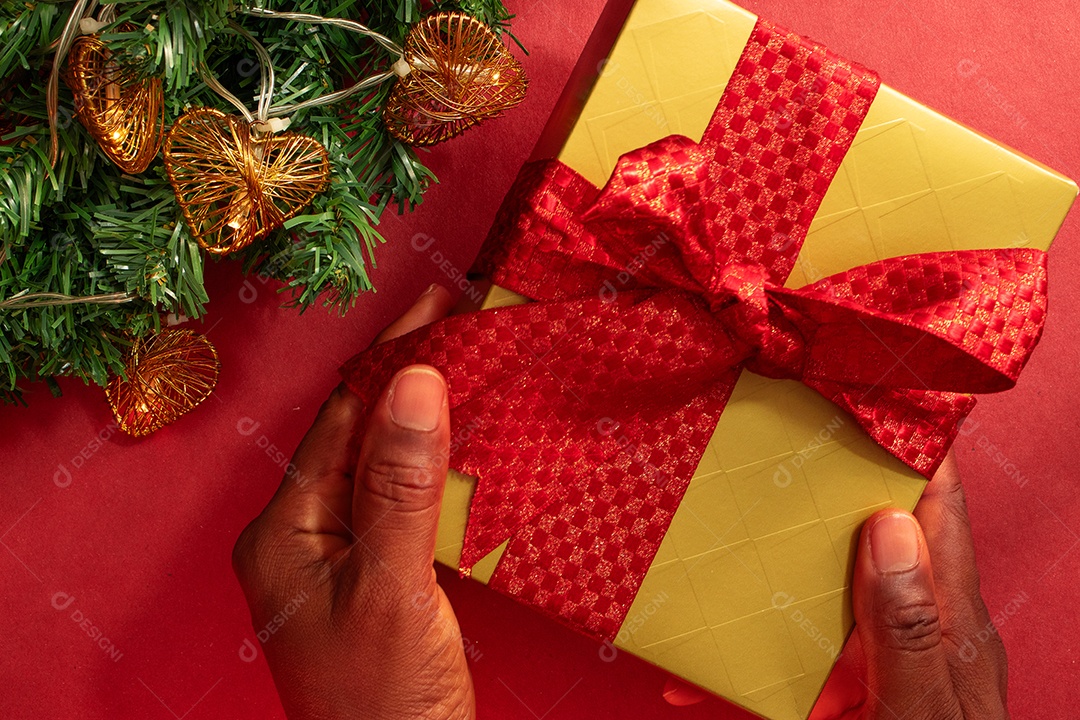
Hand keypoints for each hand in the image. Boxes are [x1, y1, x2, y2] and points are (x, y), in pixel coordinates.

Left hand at [232, 284, 475, 719]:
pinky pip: (398, 497)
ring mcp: (333, 556)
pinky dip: (433, 462)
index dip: (392, 355)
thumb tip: (416, 379)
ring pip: (381, 462)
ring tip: (474, 361)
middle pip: (357, 433)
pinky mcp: (370, 573)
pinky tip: (467, 438)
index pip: (341, 417)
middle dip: (409, 376)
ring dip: (425, 414)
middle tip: (467, 320)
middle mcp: (298, 535)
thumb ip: (400, 486)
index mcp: (282, 532)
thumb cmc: (385, 706)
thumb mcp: (393, 589)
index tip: (443, 304)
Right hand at [664, 453, 1009, 717]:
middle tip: (750, 449)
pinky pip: (786, 663)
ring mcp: (873, 660)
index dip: (907, 441)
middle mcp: (911, 624)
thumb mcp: (919, 712)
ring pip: (814, 593)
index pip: (934, 503)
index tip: (853, 389)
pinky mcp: (840, 695)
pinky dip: (739, 662)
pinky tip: (690, 671)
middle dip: (809, 493)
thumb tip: (886, 523)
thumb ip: (908, 629)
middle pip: (862, 533)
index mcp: (946, 615)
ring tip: (698, 544)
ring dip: (758, 576)